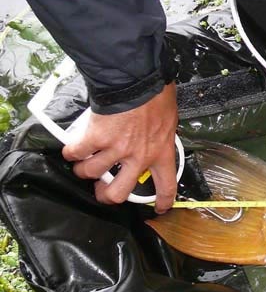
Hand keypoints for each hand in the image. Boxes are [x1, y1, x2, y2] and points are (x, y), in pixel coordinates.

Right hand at [62, 83, 178, 212]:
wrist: (138, 83)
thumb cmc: (156, 96)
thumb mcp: (169, 119)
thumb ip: (162, 133)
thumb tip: (158, 132)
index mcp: (161, 153)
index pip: (166, 186)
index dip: (163, 202)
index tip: (160, 209)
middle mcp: (139, 157)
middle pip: (118, 193)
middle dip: (105, 195)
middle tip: (101, 187)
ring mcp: (116, 150)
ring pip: (90, 173)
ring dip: (83, 168)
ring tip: (83, 161)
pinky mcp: (96, 138)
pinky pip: (76, 153)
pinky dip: (70, 151)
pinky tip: (72, 147)